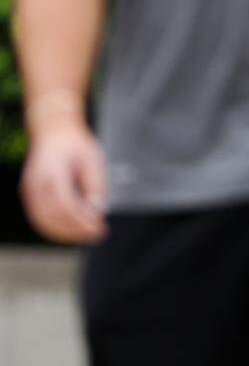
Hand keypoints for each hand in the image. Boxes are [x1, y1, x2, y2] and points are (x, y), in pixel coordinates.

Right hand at [21, 120, 106, 243]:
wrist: (53, 130)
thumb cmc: (76, 145)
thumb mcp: (93, 160)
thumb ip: (95, 186)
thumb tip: (97, 212)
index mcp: (52, 173)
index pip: (66, 206)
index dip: (83, 222)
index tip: (101, 228)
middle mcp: (36, 184)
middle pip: (54, 218)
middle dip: (77, 231)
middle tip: (99, 234)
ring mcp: (29, 190)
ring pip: (44, 222)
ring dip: (66, 234)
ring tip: (89, 234)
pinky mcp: (29, 195)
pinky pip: (40, 218)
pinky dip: (56, 228)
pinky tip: (75, 230)